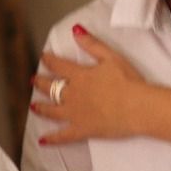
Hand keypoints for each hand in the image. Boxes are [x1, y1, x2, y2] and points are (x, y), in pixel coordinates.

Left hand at [30, 26, 150, 144]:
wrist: (138, 107)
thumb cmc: (128, 81)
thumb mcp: (111, 57)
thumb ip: (92, 44)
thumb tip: (75, 29)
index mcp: (80, 76)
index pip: (58, 66)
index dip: (49, 60)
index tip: (43, 58)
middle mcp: (73, 94)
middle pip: (51, 88)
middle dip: (40, 83)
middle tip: (32, 81)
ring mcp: (75, 114)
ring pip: (52, 111)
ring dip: (41, 108)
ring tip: (33, 107)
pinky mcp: (82, 130)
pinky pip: (63, 136)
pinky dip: (52, 139)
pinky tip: (42, 141)